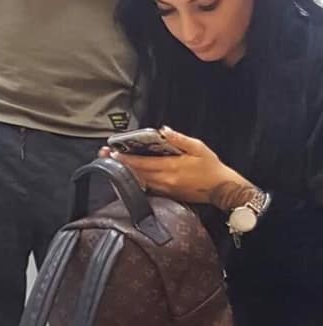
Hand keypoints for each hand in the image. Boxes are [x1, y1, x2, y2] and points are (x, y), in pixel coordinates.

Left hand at [100, 128, 256, 208]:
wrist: (222, 189)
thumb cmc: (211, 167)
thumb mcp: (198, 147)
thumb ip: (179, 139)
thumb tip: (163, 130)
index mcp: (171, 167)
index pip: (143, 163)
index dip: (127, 158)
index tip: (112, 152)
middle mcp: (165, 180)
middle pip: (137, 173)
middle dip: (120, 164)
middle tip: (103, 156)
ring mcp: (165, 189)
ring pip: (139, 181)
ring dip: (125, 173)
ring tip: (111, 164)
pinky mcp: (167, 194)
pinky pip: (147, 188)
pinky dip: (136, 181)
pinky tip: (128, 175)